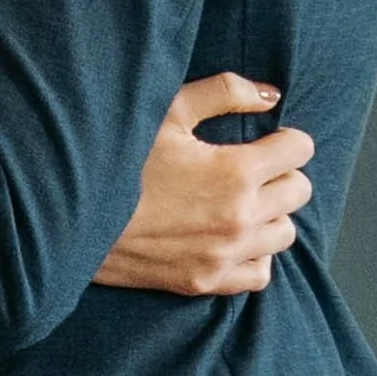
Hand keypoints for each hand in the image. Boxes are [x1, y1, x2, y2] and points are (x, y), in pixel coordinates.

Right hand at [92, 73, 313, 300]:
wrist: (77, 219)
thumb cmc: (120, 159)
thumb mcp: (167, 112)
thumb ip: (224, 93)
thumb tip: (270, 95)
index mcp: (235, 171)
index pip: (299, 151)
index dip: (287, 138)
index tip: (270, 138)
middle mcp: (240, 217)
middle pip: (299, 191)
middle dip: (282, 173)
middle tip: (253, 167)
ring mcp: (225, 255)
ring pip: (285, 233)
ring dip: (272, 214)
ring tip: (243, 201)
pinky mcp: (207, 282)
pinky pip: (261, 273)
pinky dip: (256, 253)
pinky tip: (234, 236)